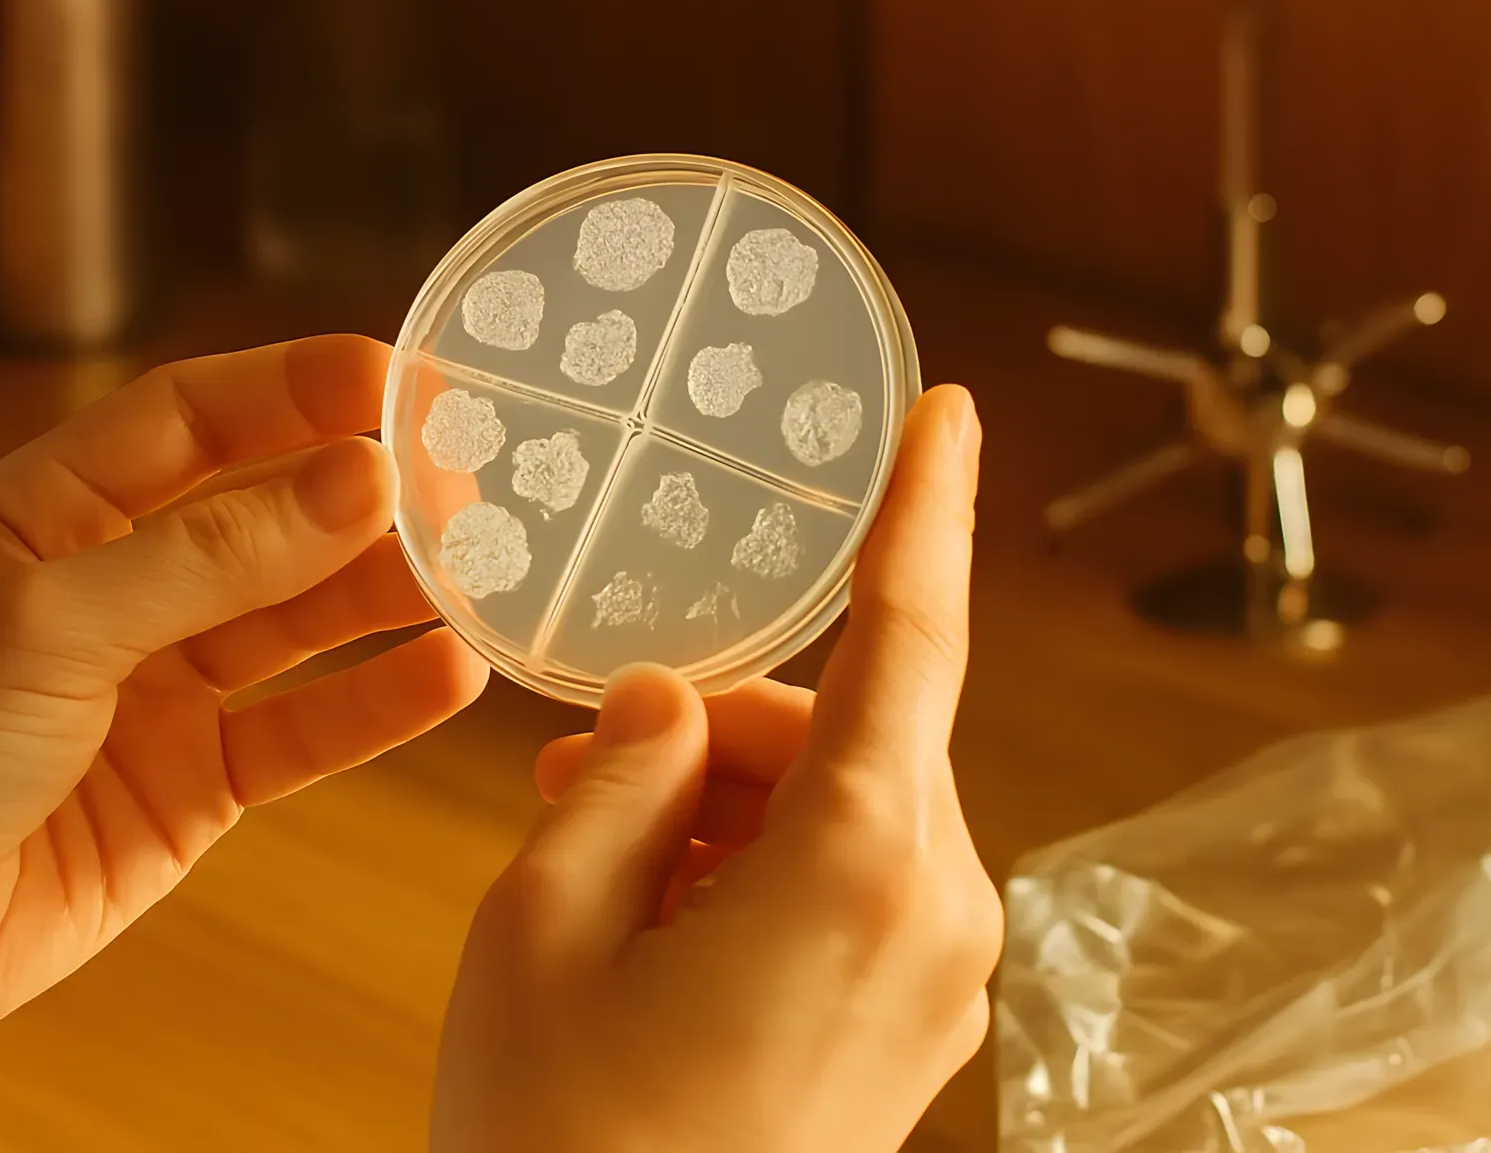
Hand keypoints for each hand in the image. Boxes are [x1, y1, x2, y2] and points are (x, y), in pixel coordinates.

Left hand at [0, 336, 487, 1150]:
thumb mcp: (50, 624)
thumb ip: (212, 555)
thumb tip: (358, 481)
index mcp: (47, 515)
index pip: (190, 420)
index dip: (291, 390)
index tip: (395, 376)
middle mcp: (114, 590)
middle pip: (264, 518)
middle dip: (363, 498)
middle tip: (466, 481)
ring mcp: (162, 689)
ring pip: (301, 623)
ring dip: (387, 596)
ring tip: (481, 571)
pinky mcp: (200, 784)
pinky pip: (307, 729)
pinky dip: (379, 704)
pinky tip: (450, 674)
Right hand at [432, 385, 999, 1152]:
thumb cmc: (560, 1143)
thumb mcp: (542, 923)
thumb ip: (621, 773)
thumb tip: (672, 697)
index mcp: (863, 869)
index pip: (912, 639)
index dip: (925, 509)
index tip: (948, 411)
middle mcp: (938, 914)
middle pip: (847, 730)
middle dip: (720, 725)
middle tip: (581, 769)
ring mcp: (939, 975)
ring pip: (843, 802)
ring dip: (726, 799)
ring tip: (596, 861)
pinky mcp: (917, 1017)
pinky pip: (853, 876)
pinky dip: (759, 858)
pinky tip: (654, 910)